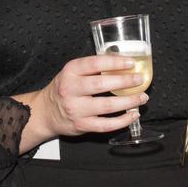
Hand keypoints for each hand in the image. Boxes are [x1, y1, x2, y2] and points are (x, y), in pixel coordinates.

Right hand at [17, 54, 148, 148]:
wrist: (46, 112)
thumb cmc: (64, 89)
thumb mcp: (72, 72)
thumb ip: (93, 67)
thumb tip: (122, 61)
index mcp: (70, 72)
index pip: (95, 63)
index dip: (115, 63)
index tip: (131, 63)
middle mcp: (71, 89)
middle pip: (102, 84)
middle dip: (125, 81)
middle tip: (139, 80)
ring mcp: (76, 109)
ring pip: (107, 106)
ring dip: (129, 102)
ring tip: (141, 97)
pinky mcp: (81, 125)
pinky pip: (106, 125)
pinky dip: (123, 120)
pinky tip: (133, 115)